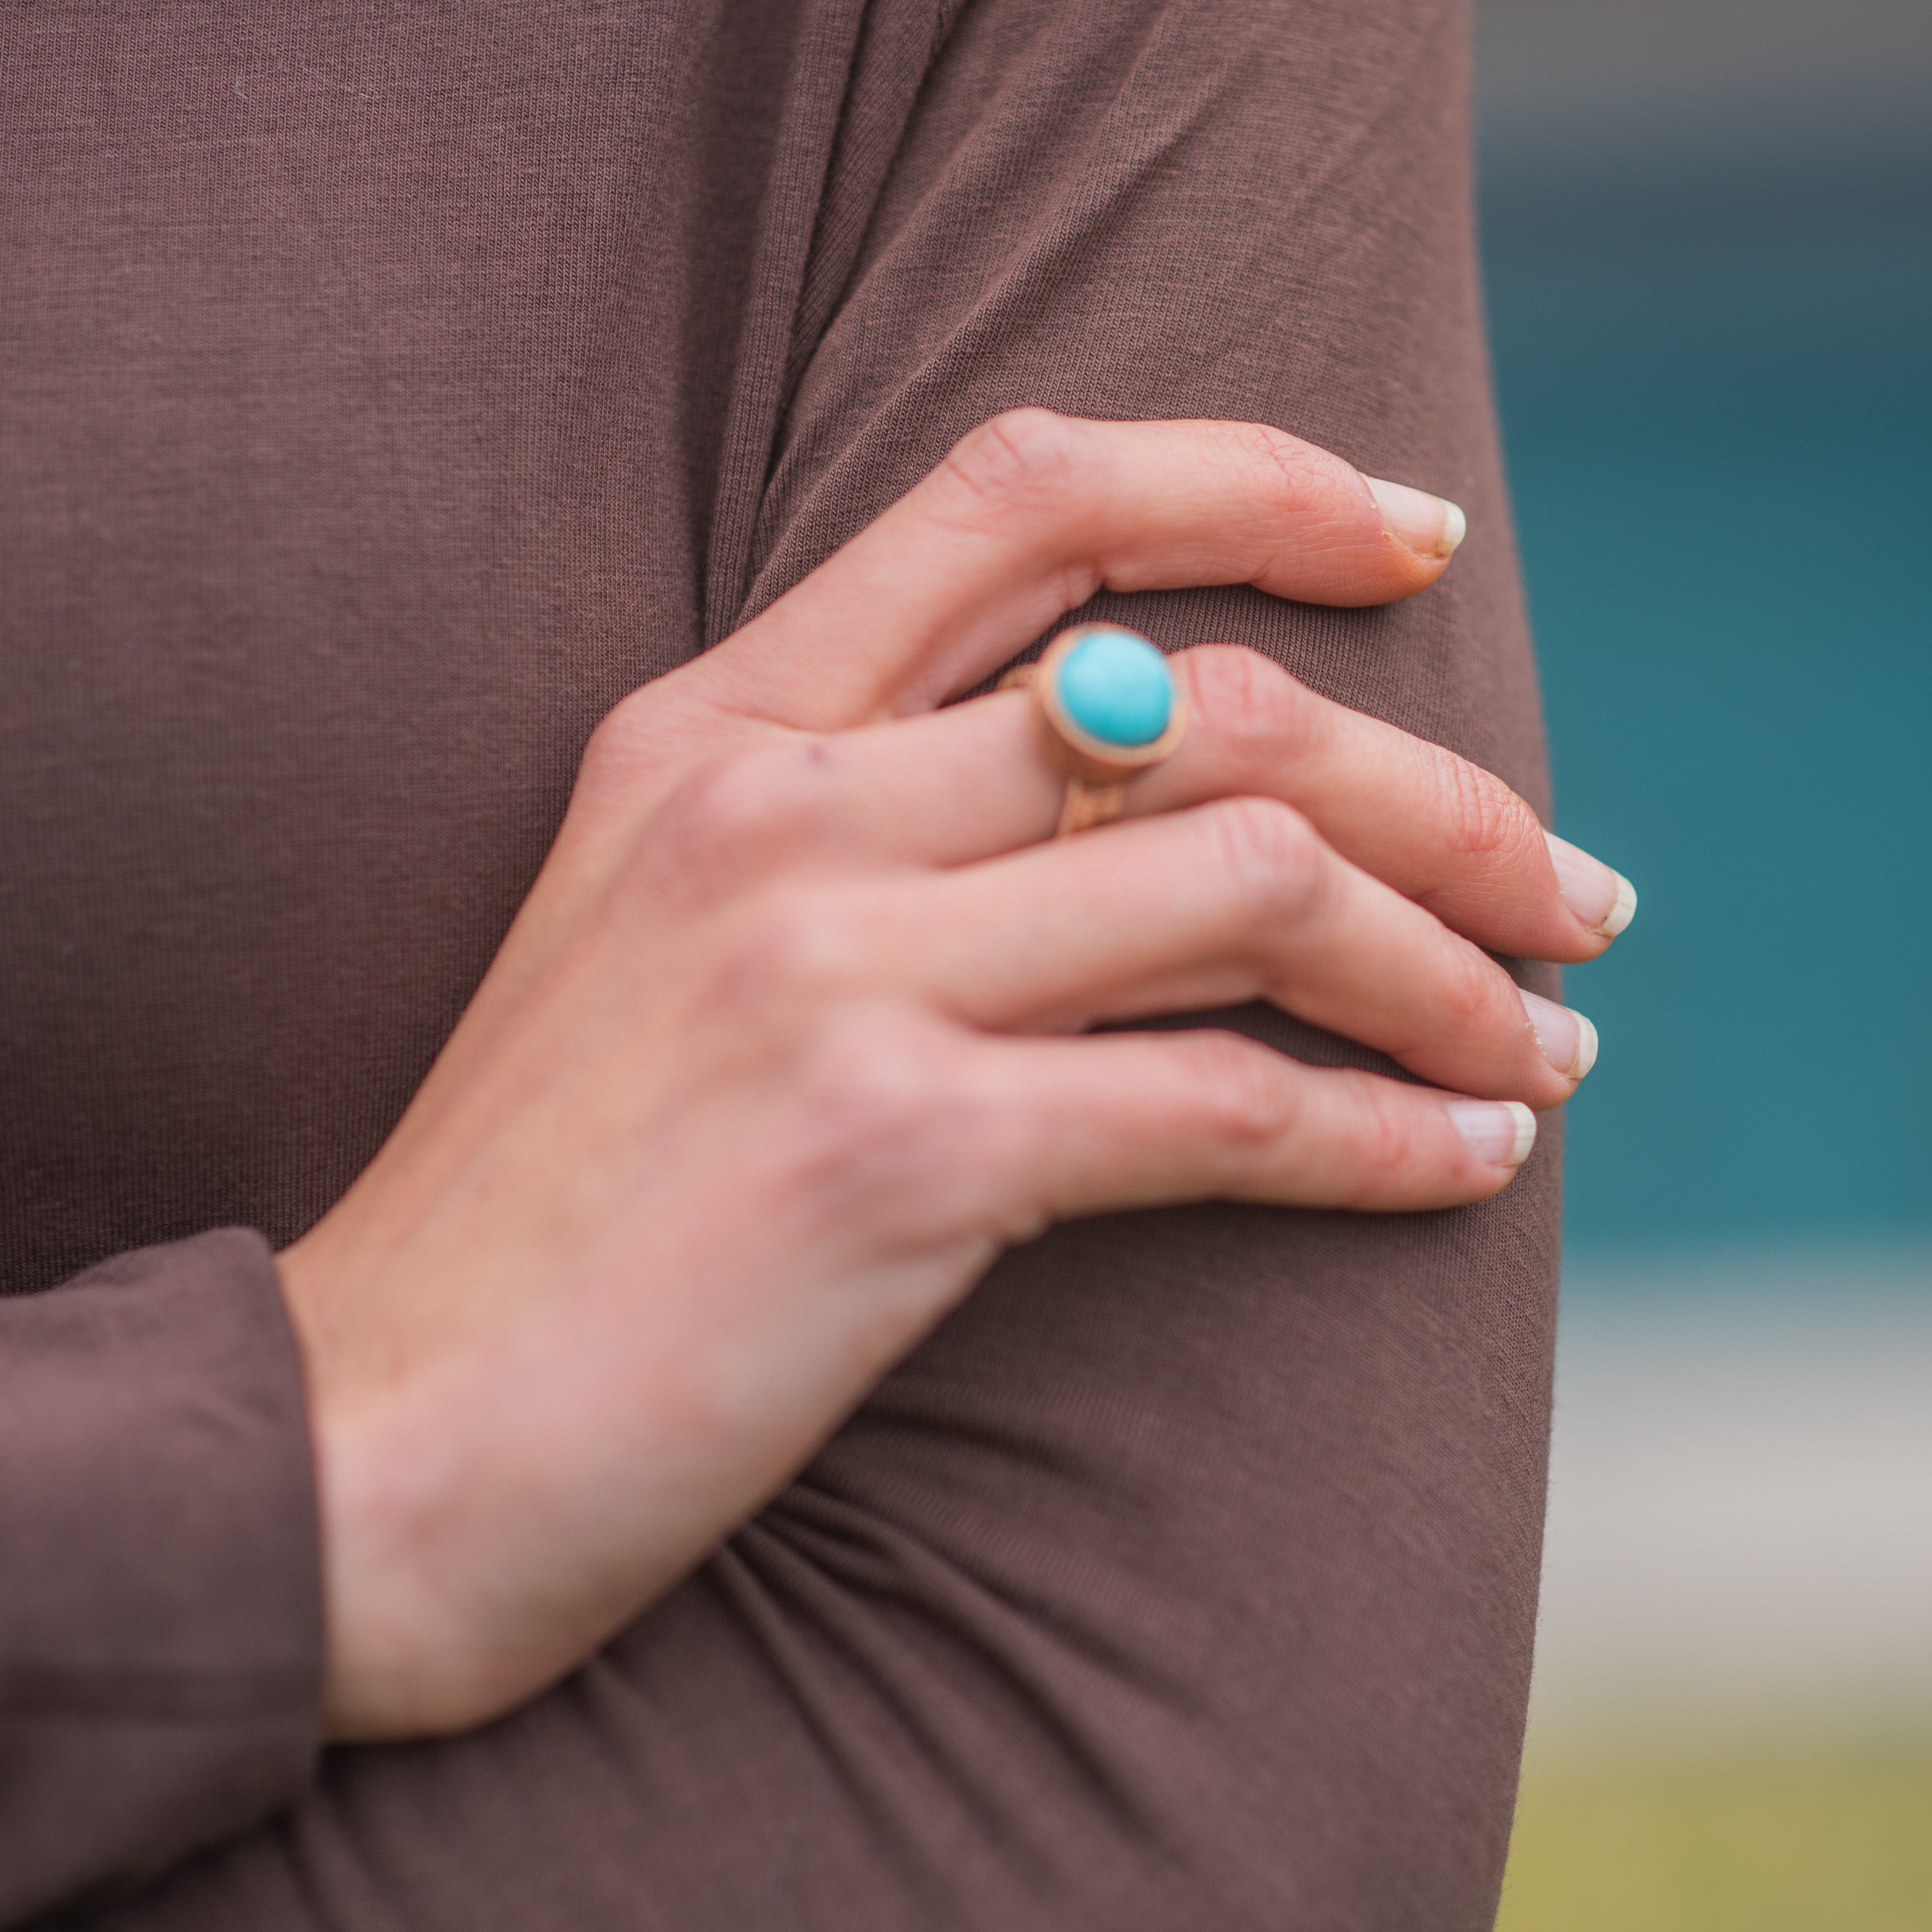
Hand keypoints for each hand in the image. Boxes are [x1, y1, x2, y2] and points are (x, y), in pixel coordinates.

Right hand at [279, 412, 1630, 1740]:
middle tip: (1568, 883)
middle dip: (1438, 786)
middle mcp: (770, 812)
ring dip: (1448, 959)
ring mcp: (823, 972)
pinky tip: (1472, 1162)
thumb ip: (844, 836)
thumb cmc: (532, 1225)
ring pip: (1254, 883)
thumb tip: (1128, 811)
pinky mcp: (887, 1155)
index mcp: (704, 728)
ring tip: (1548, 1032)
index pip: (1020, 498)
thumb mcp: (647, 948)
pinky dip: (1389, 1132)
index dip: (1252, 483)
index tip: (1416, 544)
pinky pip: (1224, 1108)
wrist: (363, 1449)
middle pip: (1204, 705)